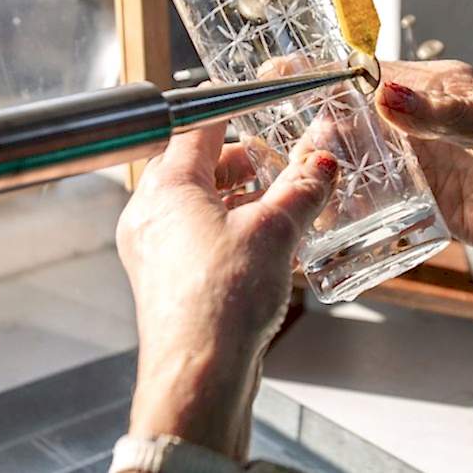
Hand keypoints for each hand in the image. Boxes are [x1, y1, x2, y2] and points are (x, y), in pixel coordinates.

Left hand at [116, 121, 337, 457]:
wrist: (199, 375)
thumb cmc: (219, 303)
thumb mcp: (275, 231)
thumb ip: (302, 188)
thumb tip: (322, 161)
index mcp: (166, 186)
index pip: (196, 125)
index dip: (232, 107)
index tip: (256, 97)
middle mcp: (150, 213)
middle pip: (199, 165)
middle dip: (244, 161)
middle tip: (280, 159)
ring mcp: (155, 248)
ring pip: (202, 203)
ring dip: (242, 197)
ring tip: (282, 203)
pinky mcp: (169, 279)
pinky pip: (201, 236)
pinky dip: (232, 228)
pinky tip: (266, 243)